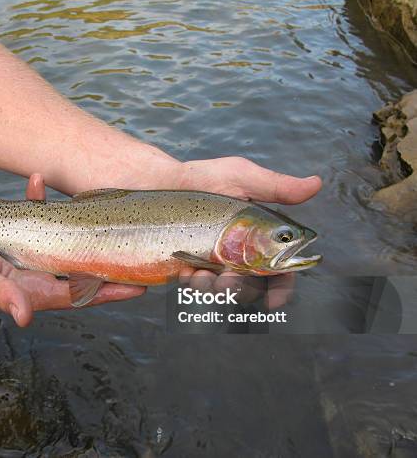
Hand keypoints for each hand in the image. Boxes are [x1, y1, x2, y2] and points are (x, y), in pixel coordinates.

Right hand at [0, 174, 144, 326]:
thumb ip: (2, 295)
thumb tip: (26, 316)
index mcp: (32, 290)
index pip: (79, 294)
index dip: (108, 291)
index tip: (138, 285)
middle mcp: (37, 275)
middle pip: (82, 270)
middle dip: (109, 260)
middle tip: (139, 246)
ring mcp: (29, 256)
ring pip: (65, 243)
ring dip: (81, 226)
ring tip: (104, 211)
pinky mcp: (17, 238)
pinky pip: (36, 220)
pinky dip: (38, 203)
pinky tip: (35, 182)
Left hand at [175, 157, 321, 308]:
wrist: (161, 182)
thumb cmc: (204, 177)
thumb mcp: (241, 177)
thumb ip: (276, 186)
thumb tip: (315, 184)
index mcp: (257, 238)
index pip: (278, 271)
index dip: (281, 289)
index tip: (273, 301)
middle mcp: (237, 254)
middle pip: (250, 288)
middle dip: (240, 291)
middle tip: (228, 280)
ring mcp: (211, 263)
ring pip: (220, 292)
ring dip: (214, 290)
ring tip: (202, 275)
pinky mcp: (188, 266)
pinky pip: (193, 286)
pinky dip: (191, 283)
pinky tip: (186, 270)